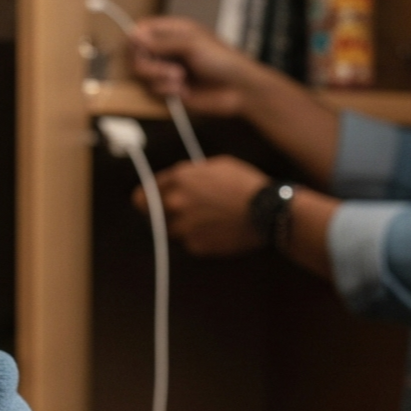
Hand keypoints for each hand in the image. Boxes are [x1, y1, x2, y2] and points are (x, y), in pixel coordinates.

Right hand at [129, 16, 268, 117]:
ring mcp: (167, 70)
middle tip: (172, 71)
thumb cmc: (221, 60)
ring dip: (161, 79)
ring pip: (143, 75)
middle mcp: (167, 49)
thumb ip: (161, 41)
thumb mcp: (191, 44)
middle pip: (136, 54)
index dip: (136, 39)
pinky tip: (185, 91)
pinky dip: (168, 91)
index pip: (141, 29)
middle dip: (149, 66)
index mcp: (173, 31)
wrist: (238, 89)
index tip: (140, 48)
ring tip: (182, 80)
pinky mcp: (170, 90)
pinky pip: (154, 90)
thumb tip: (133, 35)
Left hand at [132, 155, 268, 255]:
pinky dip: (198, 239)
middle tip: (177, 213)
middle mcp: (174, 203)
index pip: (144, 193)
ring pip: (169, 231)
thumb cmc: (245, 183)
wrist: (266, 211)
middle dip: (159, 213)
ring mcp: (183, 227)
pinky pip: (189, 243)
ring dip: (180, 227)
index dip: (150, 197)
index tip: (153, 202)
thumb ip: (190, 172)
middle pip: (149, 215)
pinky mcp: (196, 246)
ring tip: (204, 222)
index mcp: (178, 179)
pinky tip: (215, 231)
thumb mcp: (217, 165)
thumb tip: (177, 179)